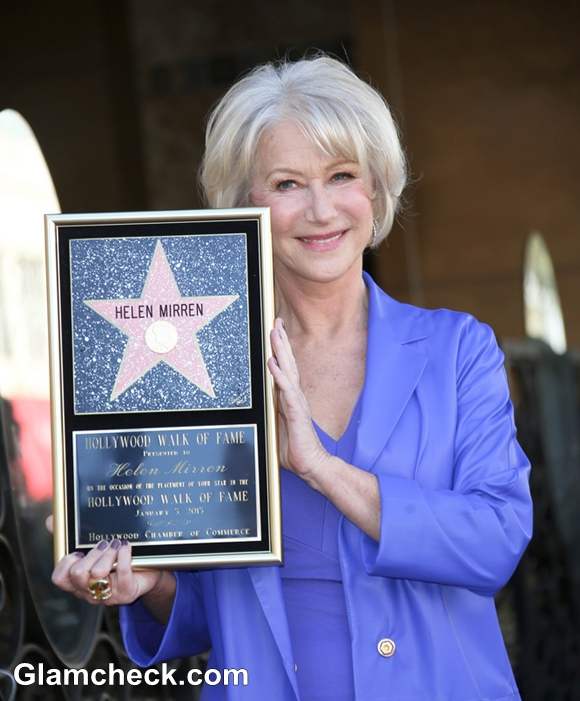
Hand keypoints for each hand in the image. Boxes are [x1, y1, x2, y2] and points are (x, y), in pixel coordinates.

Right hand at [51, 539, 163, 606]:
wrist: (148, 572)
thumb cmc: (116, 559)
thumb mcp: (93, 549)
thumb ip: (70, 537)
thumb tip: (50, 520)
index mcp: (77, 582)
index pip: (60, 578)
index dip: (66, 561)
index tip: (79, 550)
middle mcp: (89, 591)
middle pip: (77, 573)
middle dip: (90, 554)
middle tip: (103, 544)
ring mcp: (108, 595)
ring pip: (98, 573)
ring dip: (107, 553)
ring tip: (116, 543)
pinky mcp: (127, 593)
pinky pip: (122, 574)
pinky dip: (124, 555)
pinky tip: (126, 546)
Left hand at [268, 317, 330, 482]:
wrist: (310, 464)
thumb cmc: (294, 449)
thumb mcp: (279, 428)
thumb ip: (274, 415)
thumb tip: (266, 409)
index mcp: (291, 398)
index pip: (286, 369)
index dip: (281, 350)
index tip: (277, 332)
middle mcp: (295, 396)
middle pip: (288, 363)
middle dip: (282, 341)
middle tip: (276, 321)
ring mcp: (296, 402)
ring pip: (288, 370)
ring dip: (281, 350)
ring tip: (275, 332)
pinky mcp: (296, 411)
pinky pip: (286, 389)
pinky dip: (279, 374)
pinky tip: (272, 362)